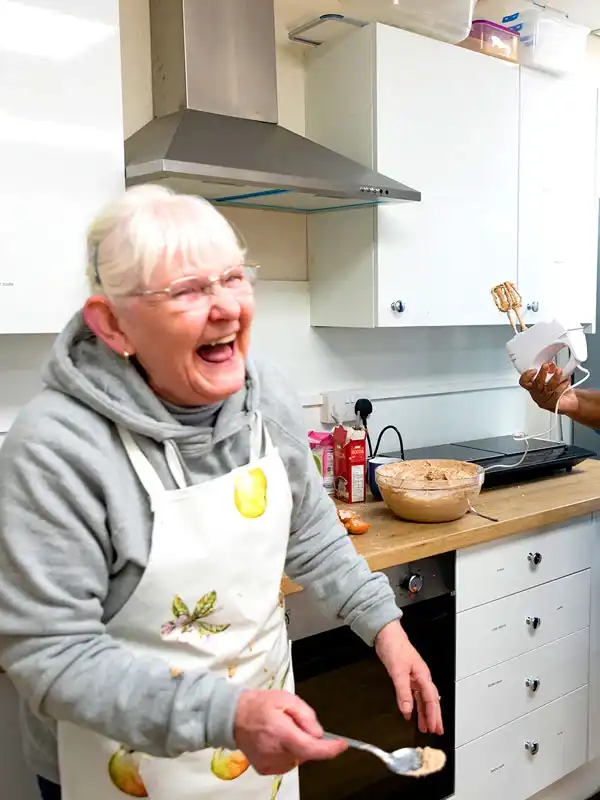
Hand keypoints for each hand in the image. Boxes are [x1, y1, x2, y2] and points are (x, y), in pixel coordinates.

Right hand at [234, 689, 346, 775]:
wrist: (234, 716)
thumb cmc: (260, 704)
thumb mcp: (286, 698)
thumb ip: (306, 715)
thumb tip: (319, 733)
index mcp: (282, 733)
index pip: (311, 749)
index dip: (329, 749)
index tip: (342, 745)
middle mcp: (276, 752)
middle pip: (305, 753)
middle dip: (308, 740)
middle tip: (295, 724)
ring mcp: (269, 763)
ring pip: (297, 759)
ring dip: (297, 747)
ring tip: (282, 731)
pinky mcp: (264, 769)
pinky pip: (286, 763)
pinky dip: (287, 754)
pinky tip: (276, 741)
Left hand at [375, 620, 442, 735]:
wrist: (386, 633)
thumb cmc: (395, 646)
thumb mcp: (398, 672)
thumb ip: (403, 692)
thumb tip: (407, 710)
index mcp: (423, 676)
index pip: (431, 700)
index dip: (433, 715)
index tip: (435, 728)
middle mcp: (421, 677)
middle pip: (431, 700)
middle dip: (434, 716)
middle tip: (437, 730)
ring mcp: (414, 676)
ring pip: (423, 698)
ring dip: (425, 712)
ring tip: (426, 726)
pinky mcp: (406, 675)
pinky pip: (414, 694)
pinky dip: (415, 704)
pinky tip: (412, 711)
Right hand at [519, 363, 576, 413]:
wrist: (569, 402)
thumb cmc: (558, 389)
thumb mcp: (553, 377)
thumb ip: (551, 370)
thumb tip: (552, 366)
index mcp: (533, 387)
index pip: (524, 382)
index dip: (526, 376)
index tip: (534, 370)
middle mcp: (536, 394)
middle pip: (536, 384)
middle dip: (542, 373)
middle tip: (547, 366)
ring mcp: (544, 400)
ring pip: (547, 389)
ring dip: (554, 378)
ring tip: (559, 371)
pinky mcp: (552, 405)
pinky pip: (556, 394)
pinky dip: (562, 386)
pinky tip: (566, 382)